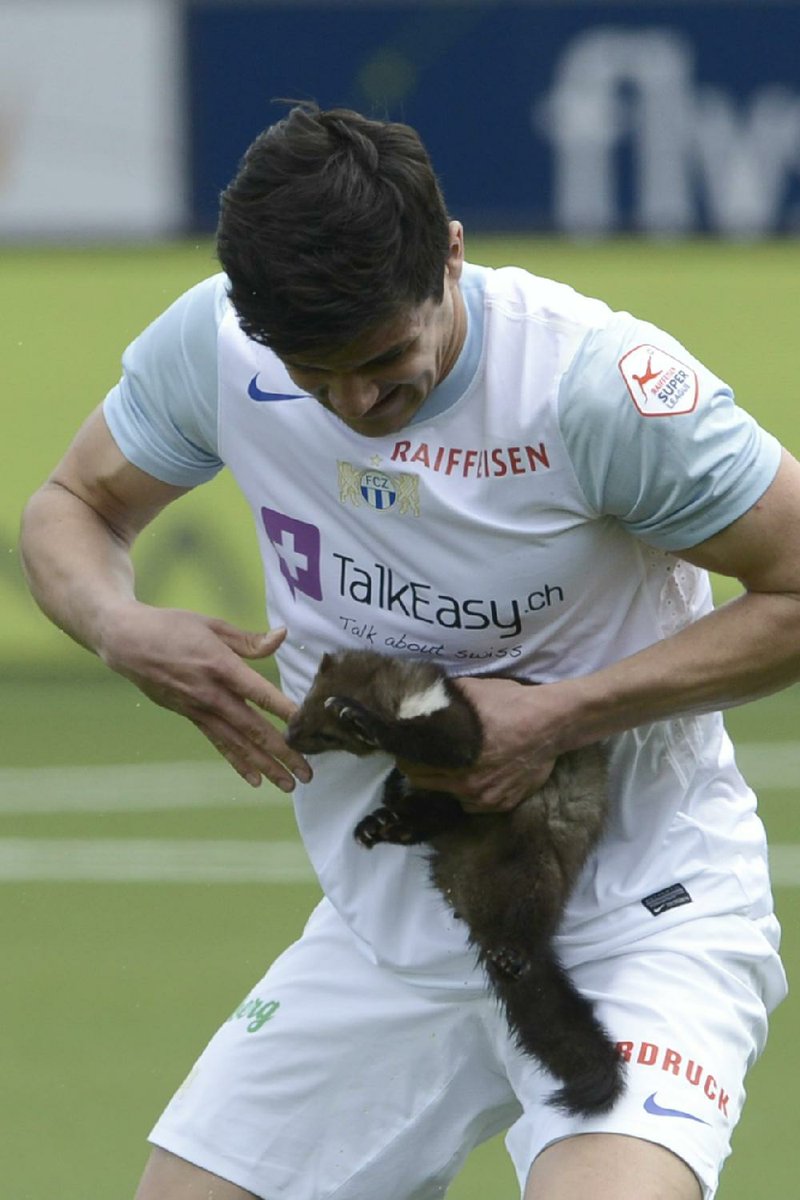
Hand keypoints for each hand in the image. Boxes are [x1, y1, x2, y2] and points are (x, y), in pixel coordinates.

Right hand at [98, 603, 311, 790]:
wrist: (127, 642)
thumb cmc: (172, 627)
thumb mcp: (212, 625)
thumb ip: (249, 640)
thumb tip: (282, 637)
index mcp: (220, 666)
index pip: (259, 692)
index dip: (284, 709)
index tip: (306, 725)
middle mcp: (211, 694)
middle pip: (253, 728)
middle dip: (282, 752)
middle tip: (307, 772)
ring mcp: (200, 710)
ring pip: (238, 743)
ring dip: (265, 765)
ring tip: (288, 785)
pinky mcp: (191, 717)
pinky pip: (219, 743)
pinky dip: (238, 762)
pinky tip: (255, 779)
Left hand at [398, 676, 562, 811]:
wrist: (552, 723)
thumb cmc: (510, 704)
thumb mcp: (471, 691)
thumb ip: (443, 699)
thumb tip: (420, 695)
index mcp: (454, 760)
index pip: (413, 768)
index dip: (407, 757)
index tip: (407, 748)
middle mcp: (467, 786)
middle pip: (427, 785)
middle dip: (422, 771)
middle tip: (425, 756)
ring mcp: (486, 799)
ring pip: (452, 796)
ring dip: (448, 783)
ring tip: (453, 765)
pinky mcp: (504, 804)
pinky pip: (475, 804)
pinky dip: (471, 792)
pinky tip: (475, 776)